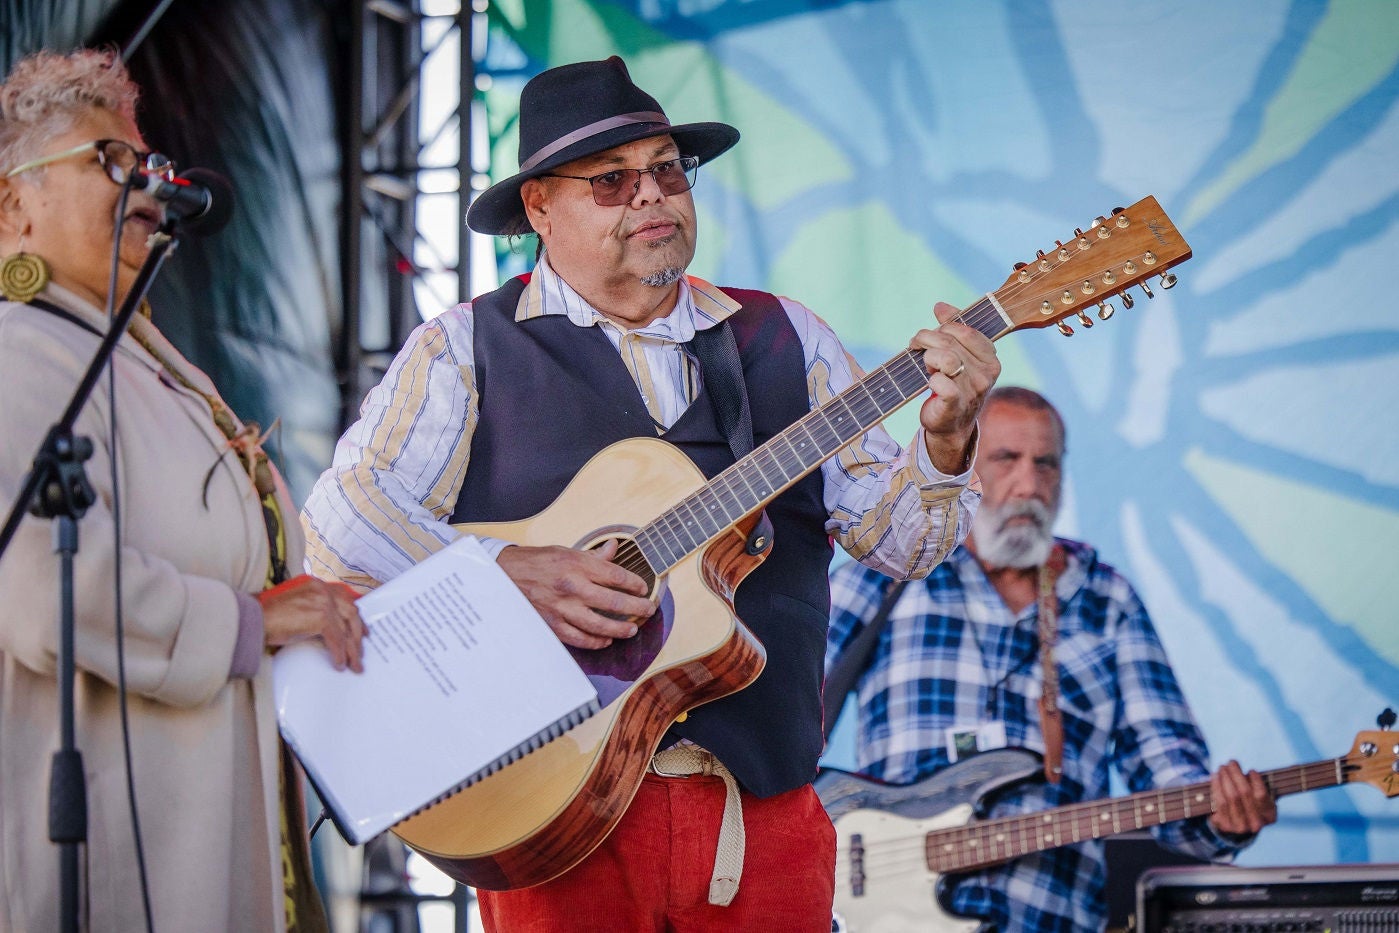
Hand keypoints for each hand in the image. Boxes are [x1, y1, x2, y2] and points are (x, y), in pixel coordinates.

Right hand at [258, 575, 365, 671]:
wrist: (253, 620)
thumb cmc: (268, 616)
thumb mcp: (296, 606)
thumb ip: (313, 610)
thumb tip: (329, 630)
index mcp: (317, 585)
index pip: (345, 599)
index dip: (355, 617)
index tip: (362, 631)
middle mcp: (323, 590)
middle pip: (351, 613)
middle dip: (357, 635)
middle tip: (360, 651)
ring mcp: (323, 602)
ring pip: (346, 629)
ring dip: (351, 650)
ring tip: (354, 665)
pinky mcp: (320, 617)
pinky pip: (337, 640)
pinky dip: (340, 654)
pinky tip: (339, 664)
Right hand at [497, 539, 655, 649]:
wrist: (505, 575)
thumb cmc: (537, 562)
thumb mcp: (566, 551)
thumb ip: (593, 556)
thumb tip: (614, 548)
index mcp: (577, 565)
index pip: (616, 576)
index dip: (635, 584)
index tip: (643, 589)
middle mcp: (572, 587)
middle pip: (614, 603)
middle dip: (637, 608)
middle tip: (648, 610)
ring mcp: (562, 608)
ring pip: (600, 626)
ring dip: (620, 630)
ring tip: (632, 629)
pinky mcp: (553, 624)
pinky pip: (580, 639)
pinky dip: (596, 642)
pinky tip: (606, 640)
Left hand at [911, 301, 999, 473]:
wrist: (950, 424)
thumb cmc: (953, 384)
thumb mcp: (957, 354)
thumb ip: (953, 328)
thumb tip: (940, 305)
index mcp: (990, 359)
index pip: (966, 331)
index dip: (943, 326)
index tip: (929, 333)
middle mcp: (986, 374)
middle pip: (950, 342)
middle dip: (926, 338)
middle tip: (916, 345)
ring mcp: (972, 391)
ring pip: (945, 358)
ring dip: (927, 357)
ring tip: (924, 363)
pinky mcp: (955, 405)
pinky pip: (941, 383)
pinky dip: (930, 379)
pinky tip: (929, 382)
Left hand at [1208, 759, 1276, 837]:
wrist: (1236, 822)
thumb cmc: (1250, 802)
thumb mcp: (1260, 796)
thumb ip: (1258, 785)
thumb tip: (1249, 772)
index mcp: (1270, 816)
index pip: (1261, 795)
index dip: (1256, 781)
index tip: (1251, 770)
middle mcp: (1256, 824)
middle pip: (1244, 793)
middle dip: (1236, 774)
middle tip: (1232, 762)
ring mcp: (1240, 827)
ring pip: (1231, 796)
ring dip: (1225, 778)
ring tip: (1222, 767)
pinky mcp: (1225, 825)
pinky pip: (1219, 801)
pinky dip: (1216, 786)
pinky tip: (1215, 776)